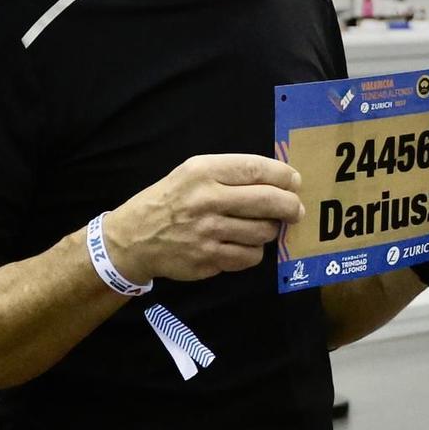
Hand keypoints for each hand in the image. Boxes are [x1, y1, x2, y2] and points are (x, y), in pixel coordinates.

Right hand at [104, 153, 304, 282]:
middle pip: (268, 201)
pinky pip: (249, 257)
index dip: (283, 176)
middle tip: (295, 209)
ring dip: (269, 230)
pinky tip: (242, 245)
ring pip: (263, 232)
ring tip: (260, 227)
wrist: (133, 238)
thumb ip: (231, 173)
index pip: (256, 169)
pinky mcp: (208, 260)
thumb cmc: (170, 200)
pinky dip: (253, 252)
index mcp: (203, 172)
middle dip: (290, 206)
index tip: (294, 182)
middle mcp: (207, 200)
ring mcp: (208, 233)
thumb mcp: (192, 173)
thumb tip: (279, 181)